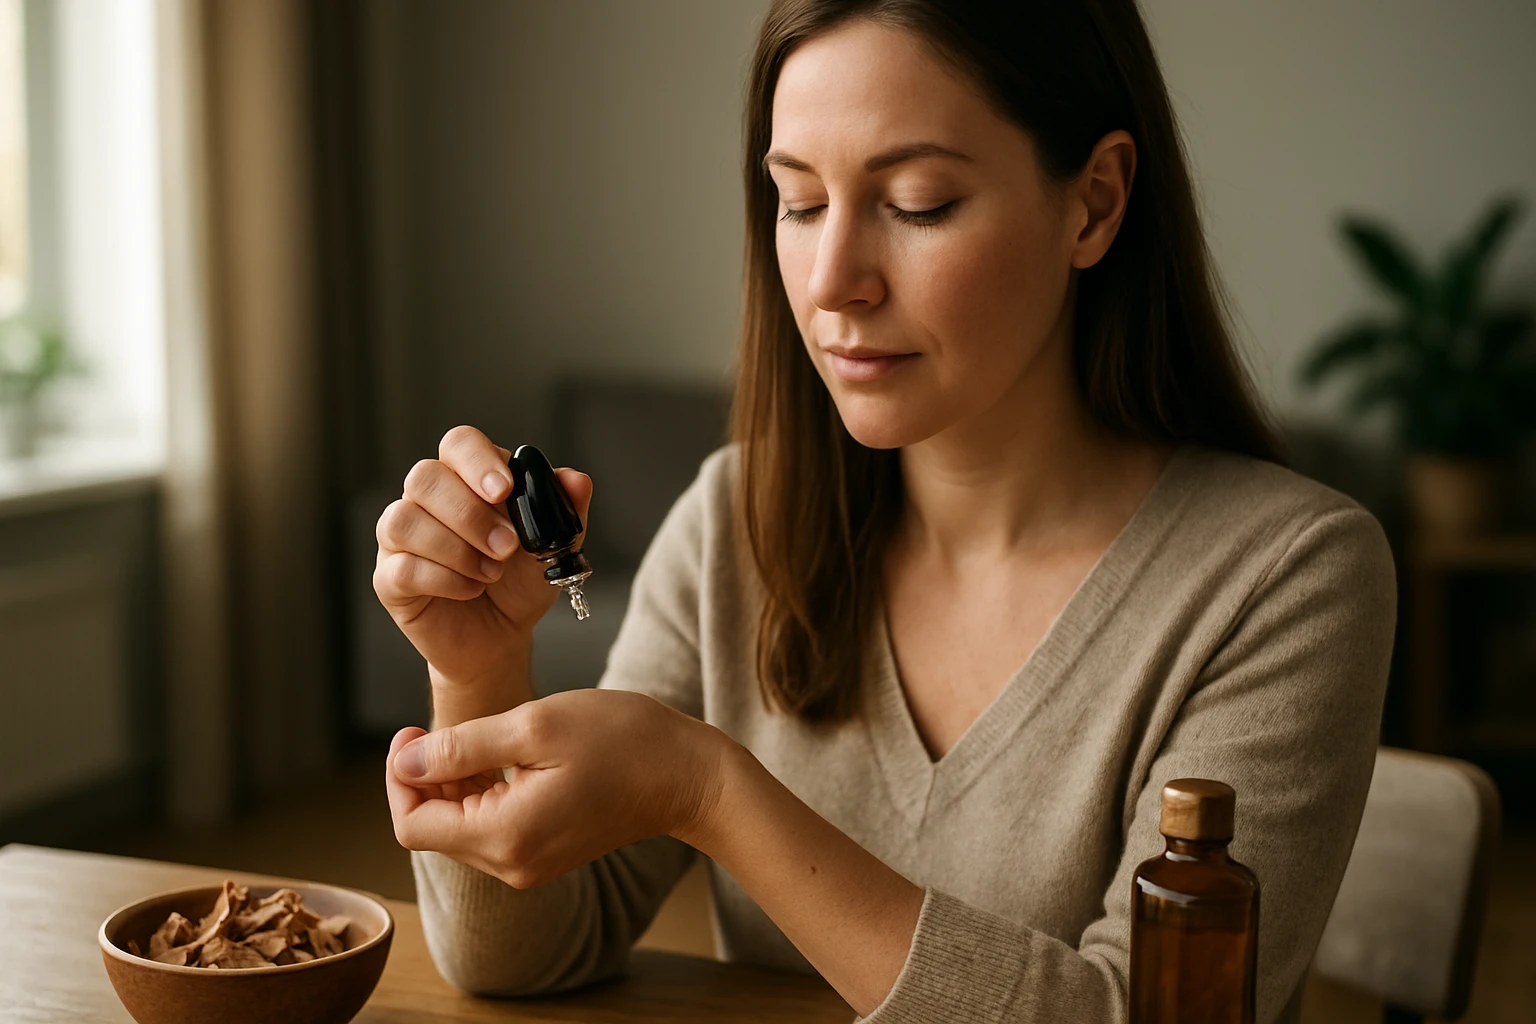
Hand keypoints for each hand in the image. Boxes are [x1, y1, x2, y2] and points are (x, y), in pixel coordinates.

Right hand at [373, 425, 592, 691]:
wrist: (502, 635)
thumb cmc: (520, 582)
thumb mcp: (555, 546)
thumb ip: (565, 510)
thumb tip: (577, 481)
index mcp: (466, 478)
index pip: (459, 443)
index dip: (478, 461)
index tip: (505, 490)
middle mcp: (426, 500)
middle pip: (425, 477)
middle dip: (470, 514)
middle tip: (507, 547)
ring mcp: (401, 537)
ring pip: (404, 520)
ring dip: (456, 549)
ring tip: (491, 573)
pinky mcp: (389, 578)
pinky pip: (402, 567)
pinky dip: (444, 579)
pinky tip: (471, 589)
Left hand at [384, 688, 726, 887]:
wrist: (688, 775)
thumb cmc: (622, 740)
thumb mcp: (534, 725)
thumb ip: (461, 747)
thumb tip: (406, 763)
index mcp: (504, 836)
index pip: (412, 825)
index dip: (399, 778)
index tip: (411, 730)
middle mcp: (512, 864)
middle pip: (432, 829)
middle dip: (425, 778)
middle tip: (439, 725)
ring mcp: (529, 864)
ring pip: (459, 828)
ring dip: (453, 784)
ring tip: (477, 736)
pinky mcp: (544, 854)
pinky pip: (490, 829)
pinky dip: (480, 794)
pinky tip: (500, 758)